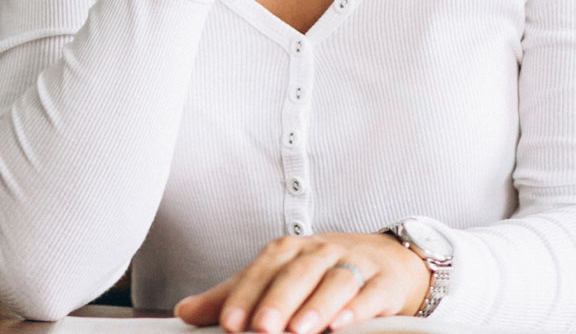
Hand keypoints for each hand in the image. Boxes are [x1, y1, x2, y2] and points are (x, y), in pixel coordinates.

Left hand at [173, 232, 430, 333]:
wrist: (391, 260)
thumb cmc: (324, 271)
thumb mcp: (278, 280)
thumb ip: (234, 297)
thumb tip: (185, 312)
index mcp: (289, 250)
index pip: (262, 269)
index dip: (244, 296)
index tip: (228, 324)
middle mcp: (320, 251)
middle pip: (297, 273)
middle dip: (277, 301)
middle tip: (262, 328)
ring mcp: (355, 264)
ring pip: (335, 281)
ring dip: (316, 306)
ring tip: (299, 330)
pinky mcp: (385, 282)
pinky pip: (371, 293)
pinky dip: (357, 308)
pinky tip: (343, 324)